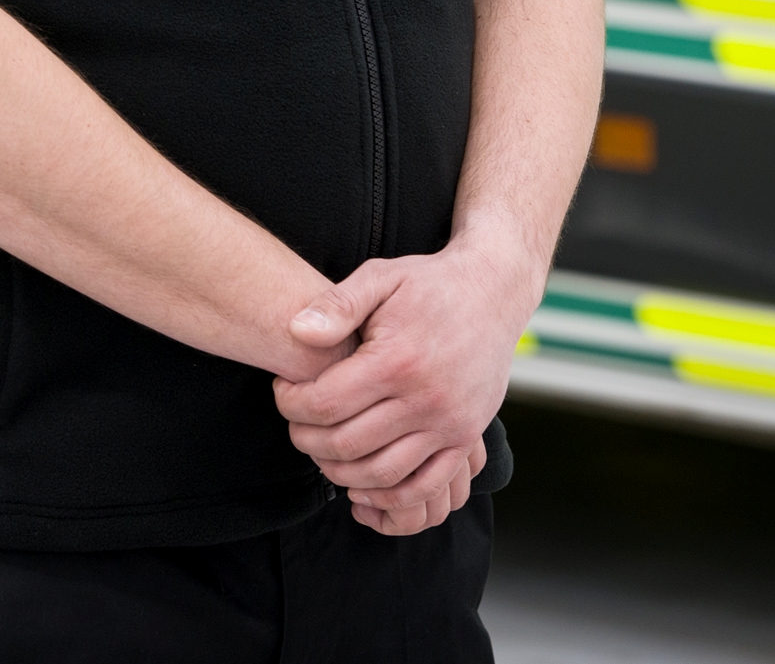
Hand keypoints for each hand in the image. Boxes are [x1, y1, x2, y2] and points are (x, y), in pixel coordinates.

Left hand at [269, 240, 535, 533]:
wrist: (492, 293)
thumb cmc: (429, 284)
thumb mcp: (380, 277)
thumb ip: (337, 305)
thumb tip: (296, 332)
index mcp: (397, 360)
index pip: (325, 403)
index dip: (290, 405)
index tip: (283, 392)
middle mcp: (426, 399)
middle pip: (347, 445)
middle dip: (307, 440)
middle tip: (296, 425)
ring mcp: (450, 425)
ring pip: (382, 474)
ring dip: (340, 473)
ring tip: (321, 451)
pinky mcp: (465, 439)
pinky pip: (425, 487)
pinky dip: (389, 498)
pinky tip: (362, 486)